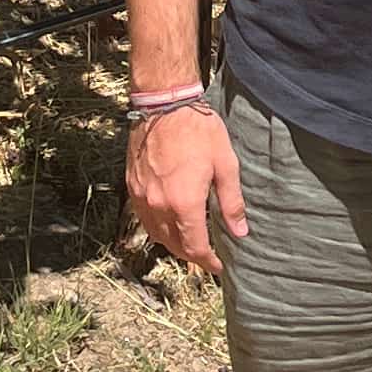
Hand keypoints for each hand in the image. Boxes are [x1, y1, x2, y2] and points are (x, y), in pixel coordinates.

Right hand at [125, 104, 246, 273]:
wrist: (163, 105)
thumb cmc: (198, 131)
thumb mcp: (225, 164)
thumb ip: (232, 202)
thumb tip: (240, 232)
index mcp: (184, 203)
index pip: (195, 247)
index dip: (208, 261)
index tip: (219, 266)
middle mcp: (159, 206)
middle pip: (174, 245)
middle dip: (192, 255)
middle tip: (207, 256)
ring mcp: (142, 197)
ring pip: (157, 235)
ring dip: (174, 244)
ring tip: (190, 243)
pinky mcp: (132, 187)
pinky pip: (145, 218)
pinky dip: (158, 228)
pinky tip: (170, 223)